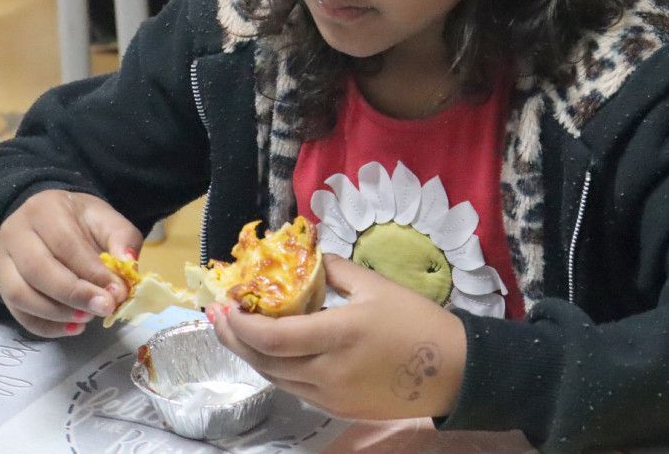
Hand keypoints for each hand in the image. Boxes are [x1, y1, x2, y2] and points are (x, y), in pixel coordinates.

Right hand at [0, 190, 143, 337]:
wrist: (52, 220)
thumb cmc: (81, 221)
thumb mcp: (107, 220)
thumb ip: (122, 240)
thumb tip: (127, 264)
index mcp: (44, 209)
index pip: (65, 244)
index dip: (91, 272)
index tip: (116, 291)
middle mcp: (15, 232)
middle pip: (37, 269)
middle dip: (73, 295)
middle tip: (103, 308)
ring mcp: (3, 259)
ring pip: (20, 294)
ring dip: (56, 314)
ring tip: (88, 318)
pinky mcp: (1, 284)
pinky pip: (16, 312)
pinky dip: (45, 326)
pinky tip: (72, 328)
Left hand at [209, 256, 466, 419]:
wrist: (453, 371)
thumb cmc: (416, 321)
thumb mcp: (376, 284)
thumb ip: (334, 270)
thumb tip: (302, 258)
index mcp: (341, 334)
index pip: (275, 338)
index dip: (242, 325)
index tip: (226, 303)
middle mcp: (330, 371)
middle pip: (265, 361)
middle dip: (234, 338)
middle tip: (215, 315)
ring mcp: (331, 396)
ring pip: (275, 378)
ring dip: (250, 355)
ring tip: (234, 331)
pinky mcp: (337, 409)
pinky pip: (294, 388)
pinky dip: (275, 369)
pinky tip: (269, 351)